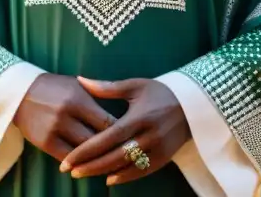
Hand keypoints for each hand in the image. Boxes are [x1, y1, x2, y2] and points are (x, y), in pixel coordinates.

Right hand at [13, 73, 116, 162]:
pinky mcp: (44, 142)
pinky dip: (79, 163)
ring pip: (83, 151)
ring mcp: (54, 129)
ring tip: (110, 162)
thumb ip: (98, 98)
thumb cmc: (55, 87)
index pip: (107, 121)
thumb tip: (122, 114)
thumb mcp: (77, 86)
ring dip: (97, 159)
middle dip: (112, 148)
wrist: (21, 92)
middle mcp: (66, 114)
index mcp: (78, 98)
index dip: (121, 132)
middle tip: (125, 155)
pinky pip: (67, 158)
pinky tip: (89, 164)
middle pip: (97, 139)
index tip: (130, 138)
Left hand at [61, 77, 190, 185]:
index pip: (108, 138)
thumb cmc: (160, 92)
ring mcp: (158, 149)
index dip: (86, 150)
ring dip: (103, 172)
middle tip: (69, 170)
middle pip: (114, 156)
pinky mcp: (164, 158)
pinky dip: (124, 177)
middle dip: (90, 165)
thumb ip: (107, 88)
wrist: (192, 104)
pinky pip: (141, 172)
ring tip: (82, 173)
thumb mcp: (135, 86)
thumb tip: (81, 80)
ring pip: (126, 166)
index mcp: (139, 117)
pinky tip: (109, 179)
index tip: (68, 159)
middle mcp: (149, 136)